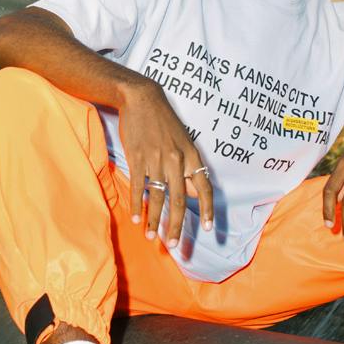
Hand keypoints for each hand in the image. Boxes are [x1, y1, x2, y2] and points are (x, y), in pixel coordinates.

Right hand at [116, 77, 213, 247]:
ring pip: (158, 198)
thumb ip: (188, 168)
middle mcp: (177, 160)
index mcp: (191, 156)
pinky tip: (136, 217)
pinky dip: (137, 204)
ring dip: (154, 220)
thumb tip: (191, 195)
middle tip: (174, 245)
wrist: (142, 99)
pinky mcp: (137, 158)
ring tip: (150, 236)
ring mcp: (156, 160)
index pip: (204, 188)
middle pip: (180, 200)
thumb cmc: (163, 122)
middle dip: (177, 226)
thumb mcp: (183, 142)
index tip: (207, 228)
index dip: (207, 210)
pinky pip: (140, 187)